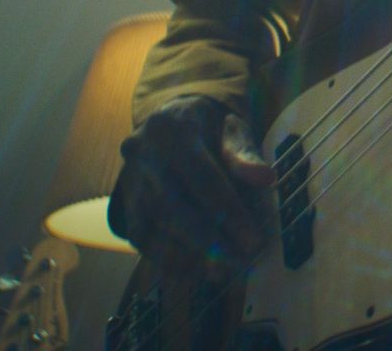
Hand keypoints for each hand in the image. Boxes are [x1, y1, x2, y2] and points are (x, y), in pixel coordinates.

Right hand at [108, 96, 275, 276]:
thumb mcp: (232, 129)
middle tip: (240, 261)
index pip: (202, 177)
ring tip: (223, 272)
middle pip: (174, 205)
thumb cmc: (211, 128)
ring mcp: (131, 179)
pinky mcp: (126, 203)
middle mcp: (143, 153)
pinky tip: (197, 271)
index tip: (254, 240)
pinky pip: (141, 237)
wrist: (173, 120)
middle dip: (209, 240)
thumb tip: (265, 178)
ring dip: (189, 254)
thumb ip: (246, 154)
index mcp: (173, 128)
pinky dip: (168, 258)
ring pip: (154, 225)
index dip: (229, 212)